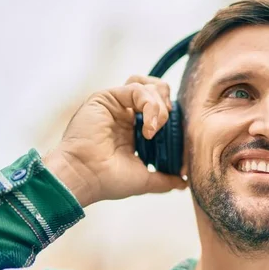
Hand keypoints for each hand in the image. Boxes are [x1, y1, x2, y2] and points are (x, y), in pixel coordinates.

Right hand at [43, 75, 186, 207]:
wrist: (84, 177)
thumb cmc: (107, 180)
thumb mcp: (144, 179)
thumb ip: (165, 178)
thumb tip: (183, 183)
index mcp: (133, 129)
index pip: (161, 109)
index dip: (172, 118)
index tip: (178, 139)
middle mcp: (125, 114)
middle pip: (156, 90)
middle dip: (168, 106)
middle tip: (167, 126)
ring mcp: (116, 105)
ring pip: (148, 86)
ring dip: (160, 105)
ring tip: (156, 127)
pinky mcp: (107, 97)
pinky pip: (136, 88)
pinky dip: (150, 105)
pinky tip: (149, 128)